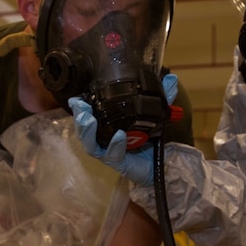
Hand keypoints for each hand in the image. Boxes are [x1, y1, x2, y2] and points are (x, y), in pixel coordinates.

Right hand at [68, 73, 179, 187]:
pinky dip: (115, 145)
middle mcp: (104, 140)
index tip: (75, 97)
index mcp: (107, 127)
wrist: (161, 166)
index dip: (79, 107)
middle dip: (79, 117)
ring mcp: (109, 153)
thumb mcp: (156, 116)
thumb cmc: (150, 140)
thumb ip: (162, 99)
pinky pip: (113, 155)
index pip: (88, 116)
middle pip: (84, 130)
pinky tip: (119, 135)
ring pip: (91, 145)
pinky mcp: (119, 164)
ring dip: (87, 131)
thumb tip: (170, 78)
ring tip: (88, 119)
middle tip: (80, 105)